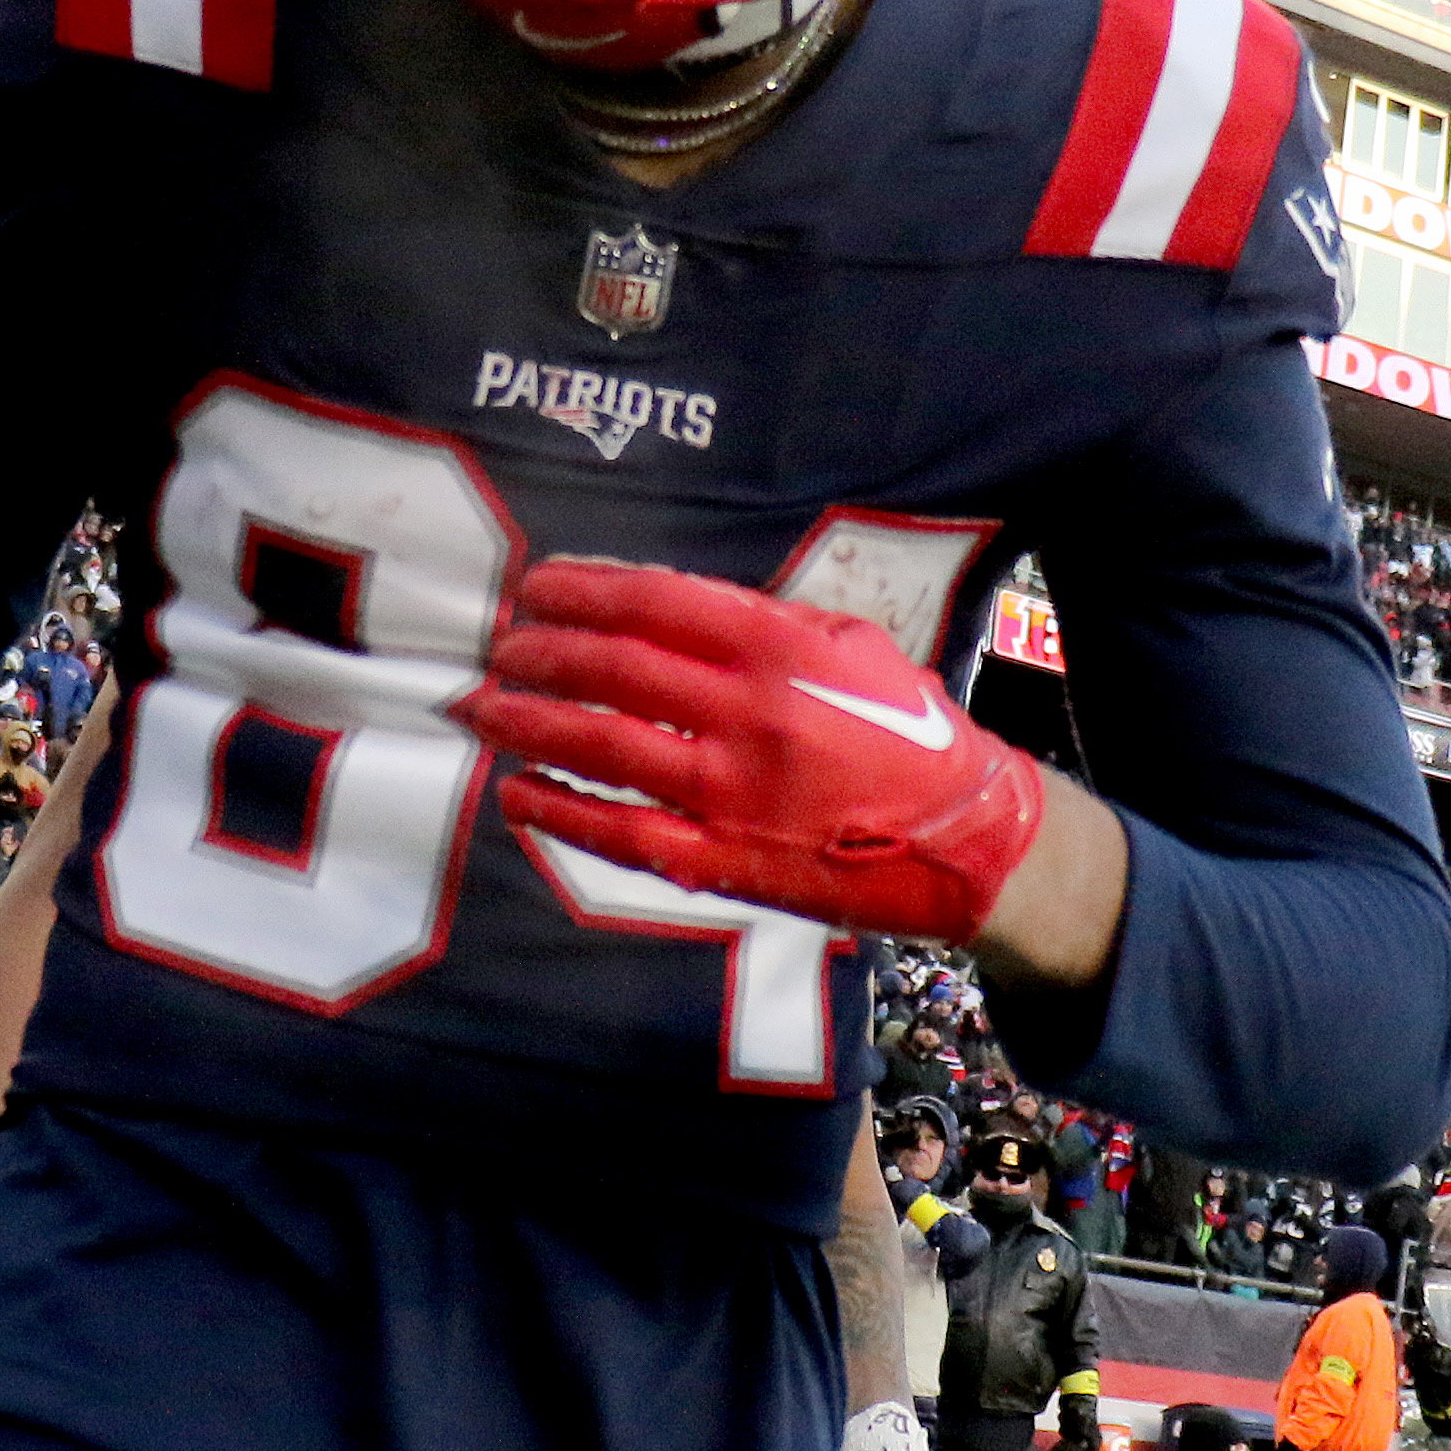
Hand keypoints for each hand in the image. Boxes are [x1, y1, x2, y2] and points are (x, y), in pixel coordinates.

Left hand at [467, 558, 1046, 945]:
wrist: (970, 839)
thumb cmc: (909, 732)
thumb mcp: (850, 648)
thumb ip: (761, 625)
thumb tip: (660, 609)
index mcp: (780, 648)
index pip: (654, 602)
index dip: (582, 590)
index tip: (538, 587)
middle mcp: (749, 714)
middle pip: (614, 670)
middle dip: (541, 653)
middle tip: (498, 648)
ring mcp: (732, 794)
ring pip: (602, 748)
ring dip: (529, 723)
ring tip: (480, 708)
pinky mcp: (726, 862)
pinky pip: (622, 836)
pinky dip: (560, 813)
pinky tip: (515, 794)